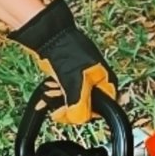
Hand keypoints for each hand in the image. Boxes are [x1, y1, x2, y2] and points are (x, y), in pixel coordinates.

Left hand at [9, 0, 116, 124]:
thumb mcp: (74, 82)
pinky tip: (48, 90)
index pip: (102, 109)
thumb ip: (79, 105)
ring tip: (50, 92)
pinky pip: (66, 93)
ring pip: (74, 100)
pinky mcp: (72, 77)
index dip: (85, 114)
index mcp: (107, 81)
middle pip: (87, 106)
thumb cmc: (65, 51)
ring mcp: (85, 79)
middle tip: (57, 104)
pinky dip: (56, 94)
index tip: (69, 113)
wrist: (48, 35)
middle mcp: (98, 81)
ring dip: (60, 100)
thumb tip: (79, 120)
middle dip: (70, 107)